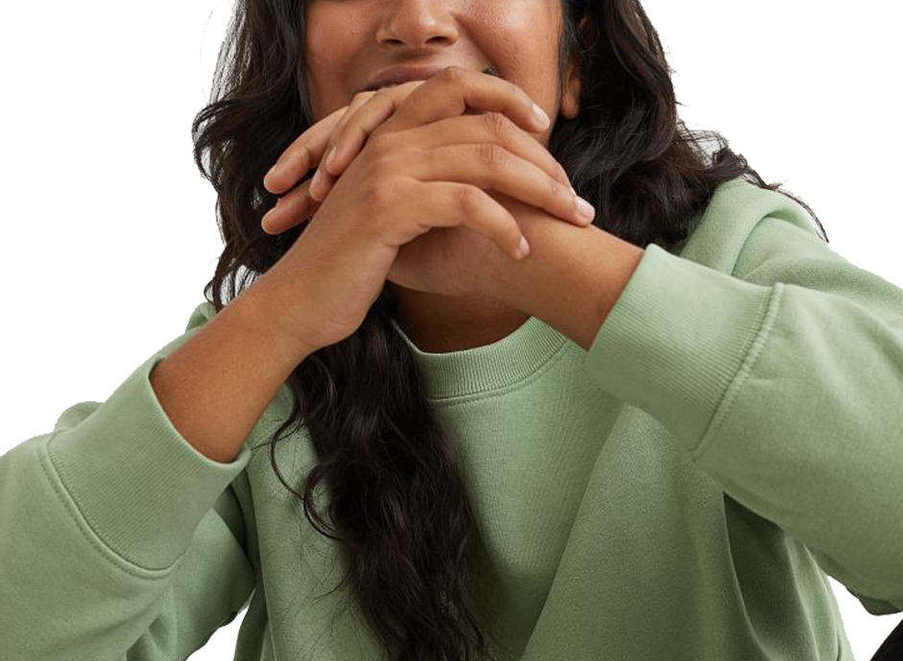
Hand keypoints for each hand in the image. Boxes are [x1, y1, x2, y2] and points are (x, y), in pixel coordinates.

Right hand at [261, 66, 592, 302]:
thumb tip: (479, 197)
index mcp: (391, 136)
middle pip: (489, 126)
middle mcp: (391, 141)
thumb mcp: (390, 219)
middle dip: (544, 163)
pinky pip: (467, 203)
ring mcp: (389, 169)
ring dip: (540, 192)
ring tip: (569, 222)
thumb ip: (427, 194)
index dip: (510, 103)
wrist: (299, 302)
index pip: (462, 91)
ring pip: (487, 160)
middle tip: (578, 203)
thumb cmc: (350, 268)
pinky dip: (502, 226)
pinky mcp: (391, 206)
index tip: (547, 136)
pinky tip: (519, 252)